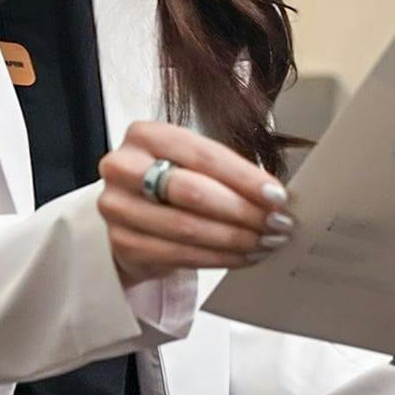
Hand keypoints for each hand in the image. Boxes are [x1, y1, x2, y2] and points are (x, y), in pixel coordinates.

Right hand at [97, 120, 291, 282]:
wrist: (131, 215)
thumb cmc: (170, 182)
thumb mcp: (193, 163)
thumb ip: (228, 172)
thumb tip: (276, 196)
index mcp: (146, 135)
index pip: (203, 155)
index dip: (244, 178)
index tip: (277, 196)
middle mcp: (124, 168)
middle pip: (193, 192)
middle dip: (243, 211)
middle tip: (277, 224)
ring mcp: (117, 208)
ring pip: (187, 228)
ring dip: (235, 239)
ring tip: (266, 243)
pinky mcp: (121, 244)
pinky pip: (179, 255)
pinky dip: (218, 258)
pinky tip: (243, 257)